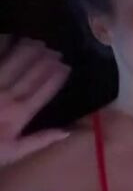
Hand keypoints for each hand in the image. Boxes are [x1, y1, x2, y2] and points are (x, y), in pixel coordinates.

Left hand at [0, 35, 70, 166]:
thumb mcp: (13, 153)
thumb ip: (40, 140)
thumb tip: (67, 131)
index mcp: (20, 114)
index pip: (43, 92)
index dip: (56, 78)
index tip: (66, 66)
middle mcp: (7, 96)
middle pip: (30, 74)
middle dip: (44, 61)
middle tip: (54, 49)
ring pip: (11, 63)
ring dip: (25, 51)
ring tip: (35, 41)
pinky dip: (0, 47)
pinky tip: (7, 37)